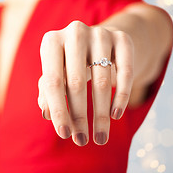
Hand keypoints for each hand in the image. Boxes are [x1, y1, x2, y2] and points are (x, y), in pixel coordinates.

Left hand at [37, 20, 133, 145]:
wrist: (98, 41)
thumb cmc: (70, 63)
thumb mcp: (56, 73)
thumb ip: (48, 91)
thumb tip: (47, 114)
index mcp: (51, 41)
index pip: (53, 82)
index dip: (59, 110)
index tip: (64, 134)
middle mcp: (74, 33)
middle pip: (76, 82)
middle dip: (79, 116)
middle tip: (82, 140)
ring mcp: (100, 33)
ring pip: (102, 80)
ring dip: (100, 114)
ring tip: (100, 137)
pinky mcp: (122, 38)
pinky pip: (125, 72)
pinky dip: (121, 96)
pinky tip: (116, 115)